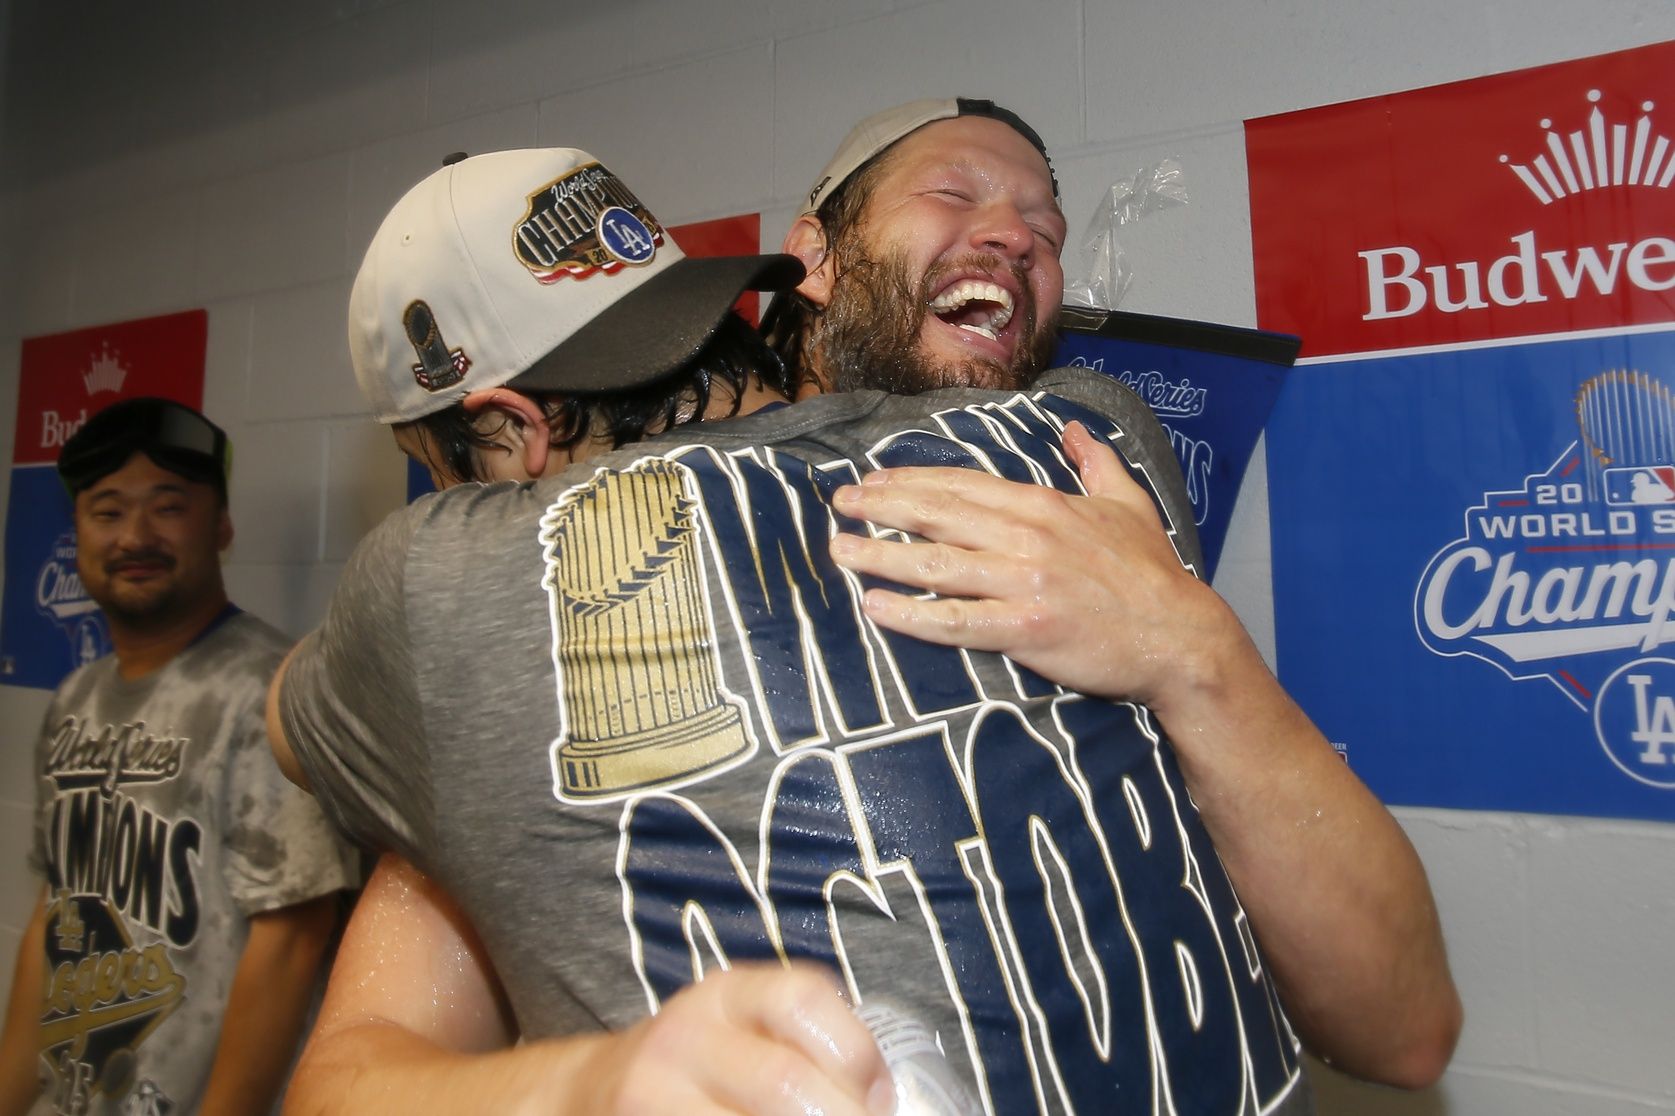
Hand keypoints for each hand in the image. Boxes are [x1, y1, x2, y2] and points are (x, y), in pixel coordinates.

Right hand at [581, 962, 892, 1115]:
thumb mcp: (742, 1032)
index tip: (879, 1100)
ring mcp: (653, 1089)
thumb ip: (802, 1048)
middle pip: (783, 1083)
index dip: (857, 1054)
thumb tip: (882, 1104)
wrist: (591, 1094)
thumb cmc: (699, 1069)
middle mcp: (686, 1034)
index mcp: (728, 994)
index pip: (803, 1000)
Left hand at [828, 420, 1242, 714]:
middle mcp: (1025, 537)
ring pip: (934, 563)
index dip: (910, 480)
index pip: (961, 484)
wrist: (1179, 636)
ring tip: (840, 550)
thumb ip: (1095, 462)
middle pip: (937, 514)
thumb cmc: (1152, 573)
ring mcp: (1022, 583)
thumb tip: (1074, 430)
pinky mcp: (1023, 630)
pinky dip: (911, 614)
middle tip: (841, 503)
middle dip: (881, 506)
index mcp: (1042, 505)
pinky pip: (955, 621)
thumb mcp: (1128, 503)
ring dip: (880, 555)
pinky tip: (876, 607)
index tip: (873, 479)